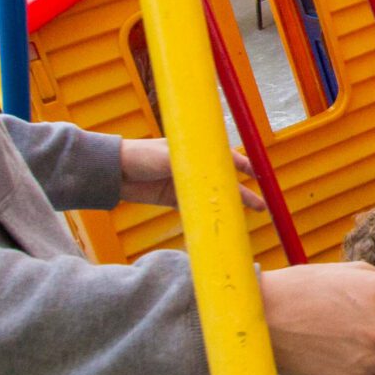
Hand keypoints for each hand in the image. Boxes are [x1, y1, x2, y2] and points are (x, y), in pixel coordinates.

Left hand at [117, 138, 265, 211]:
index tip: (258, 174)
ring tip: (247, 216)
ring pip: (213, 197)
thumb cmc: (141, 156)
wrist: (113, 172)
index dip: (244, 166)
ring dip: (229, 206)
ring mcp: (184, 184)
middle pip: (223, 181)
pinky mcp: (174, 199)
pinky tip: (221, 223)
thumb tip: (218, 170)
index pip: (226, 158)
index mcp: (194, 150)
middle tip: (261, 205)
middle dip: (243, 193)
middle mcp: (192, 167)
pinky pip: (196, 208)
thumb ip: (191, 165)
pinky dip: (209, 215)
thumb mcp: (169, 157)